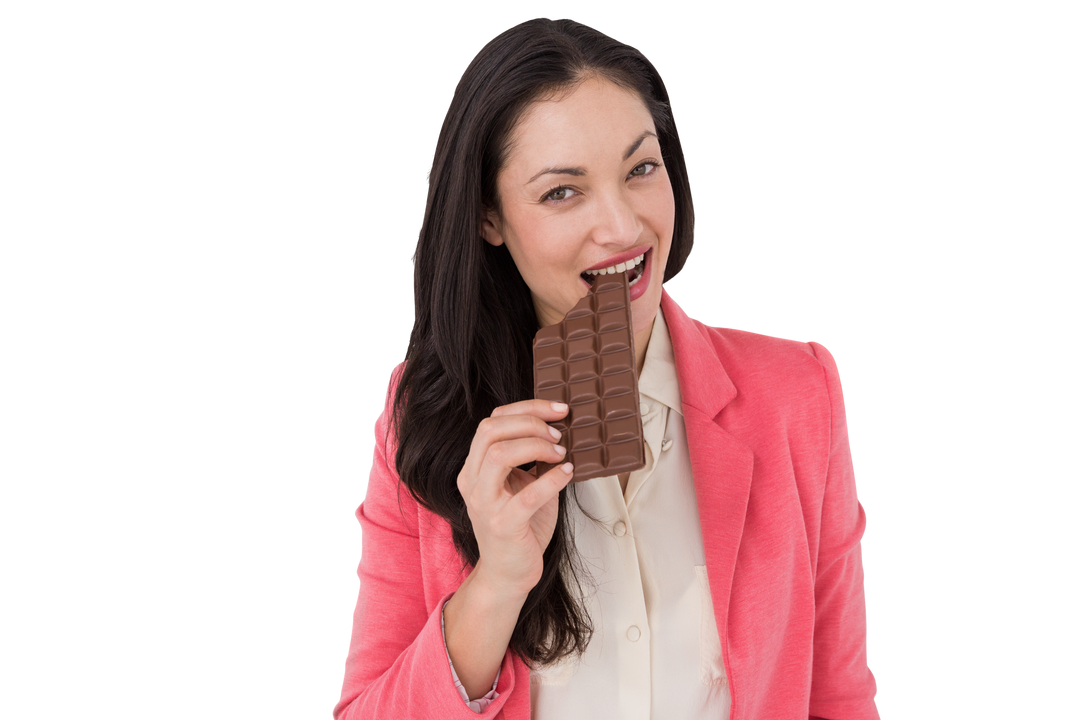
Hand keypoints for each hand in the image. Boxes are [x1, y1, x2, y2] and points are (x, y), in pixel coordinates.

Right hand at [456, 399, 573, 597]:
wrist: (508, 574)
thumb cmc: (520, 527)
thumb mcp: (522, 484)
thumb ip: (531, 458)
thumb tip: (560, 429)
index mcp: (474, 468)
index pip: (491, 422)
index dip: (526, 409)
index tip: (557, 409)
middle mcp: (472, 482)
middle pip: (490, 431)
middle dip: (530, 422)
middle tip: (558, 432)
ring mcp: (484, 504)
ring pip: (499, 454)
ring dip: (536, 446)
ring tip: (560, 452)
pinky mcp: (503, 525)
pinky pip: (527, 495)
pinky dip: (552, 479)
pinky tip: (567, 472)